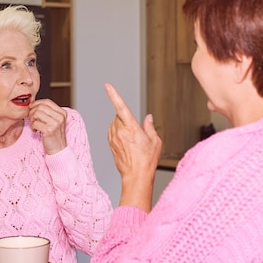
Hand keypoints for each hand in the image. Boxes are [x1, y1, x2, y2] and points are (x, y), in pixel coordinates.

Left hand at [28, 99, 66, 154]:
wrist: (59, 149)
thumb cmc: (54, 135)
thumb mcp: (55, 121)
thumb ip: (48, 112)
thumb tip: (34, 104)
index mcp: (62, 113)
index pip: (47, 101)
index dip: (37, 103)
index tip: (31, 107)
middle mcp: (60, 117)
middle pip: (41, 106)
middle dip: (32, 112)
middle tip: (32, 118)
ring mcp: (55, 123)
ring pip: (37, 113)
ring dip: (32, 119)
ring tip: (34, 124)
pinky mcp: (49, 130)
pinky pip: (35, 123)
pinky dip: (33, 127)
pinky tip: (36, 130)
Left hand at [105, 83, 161, 210]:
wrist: (136, 176)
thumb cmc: (147, 160)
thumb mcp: (155, 141)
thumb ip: (150, 127)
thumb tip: (148, 118)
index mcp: (131, 127)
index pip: (121, 107)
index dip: (114, 95)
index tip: (107, 86)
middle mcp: (120, 131)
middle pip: (119, 116)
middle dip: (126, 119)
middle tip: (137, 134)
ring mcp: (113, 137)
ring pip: (115, 124)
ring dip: (122, 127)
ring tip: (132, 141)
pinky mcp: (110, 144)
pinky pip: (112, 132)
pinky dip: (118, 134)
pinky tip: (127, 144)